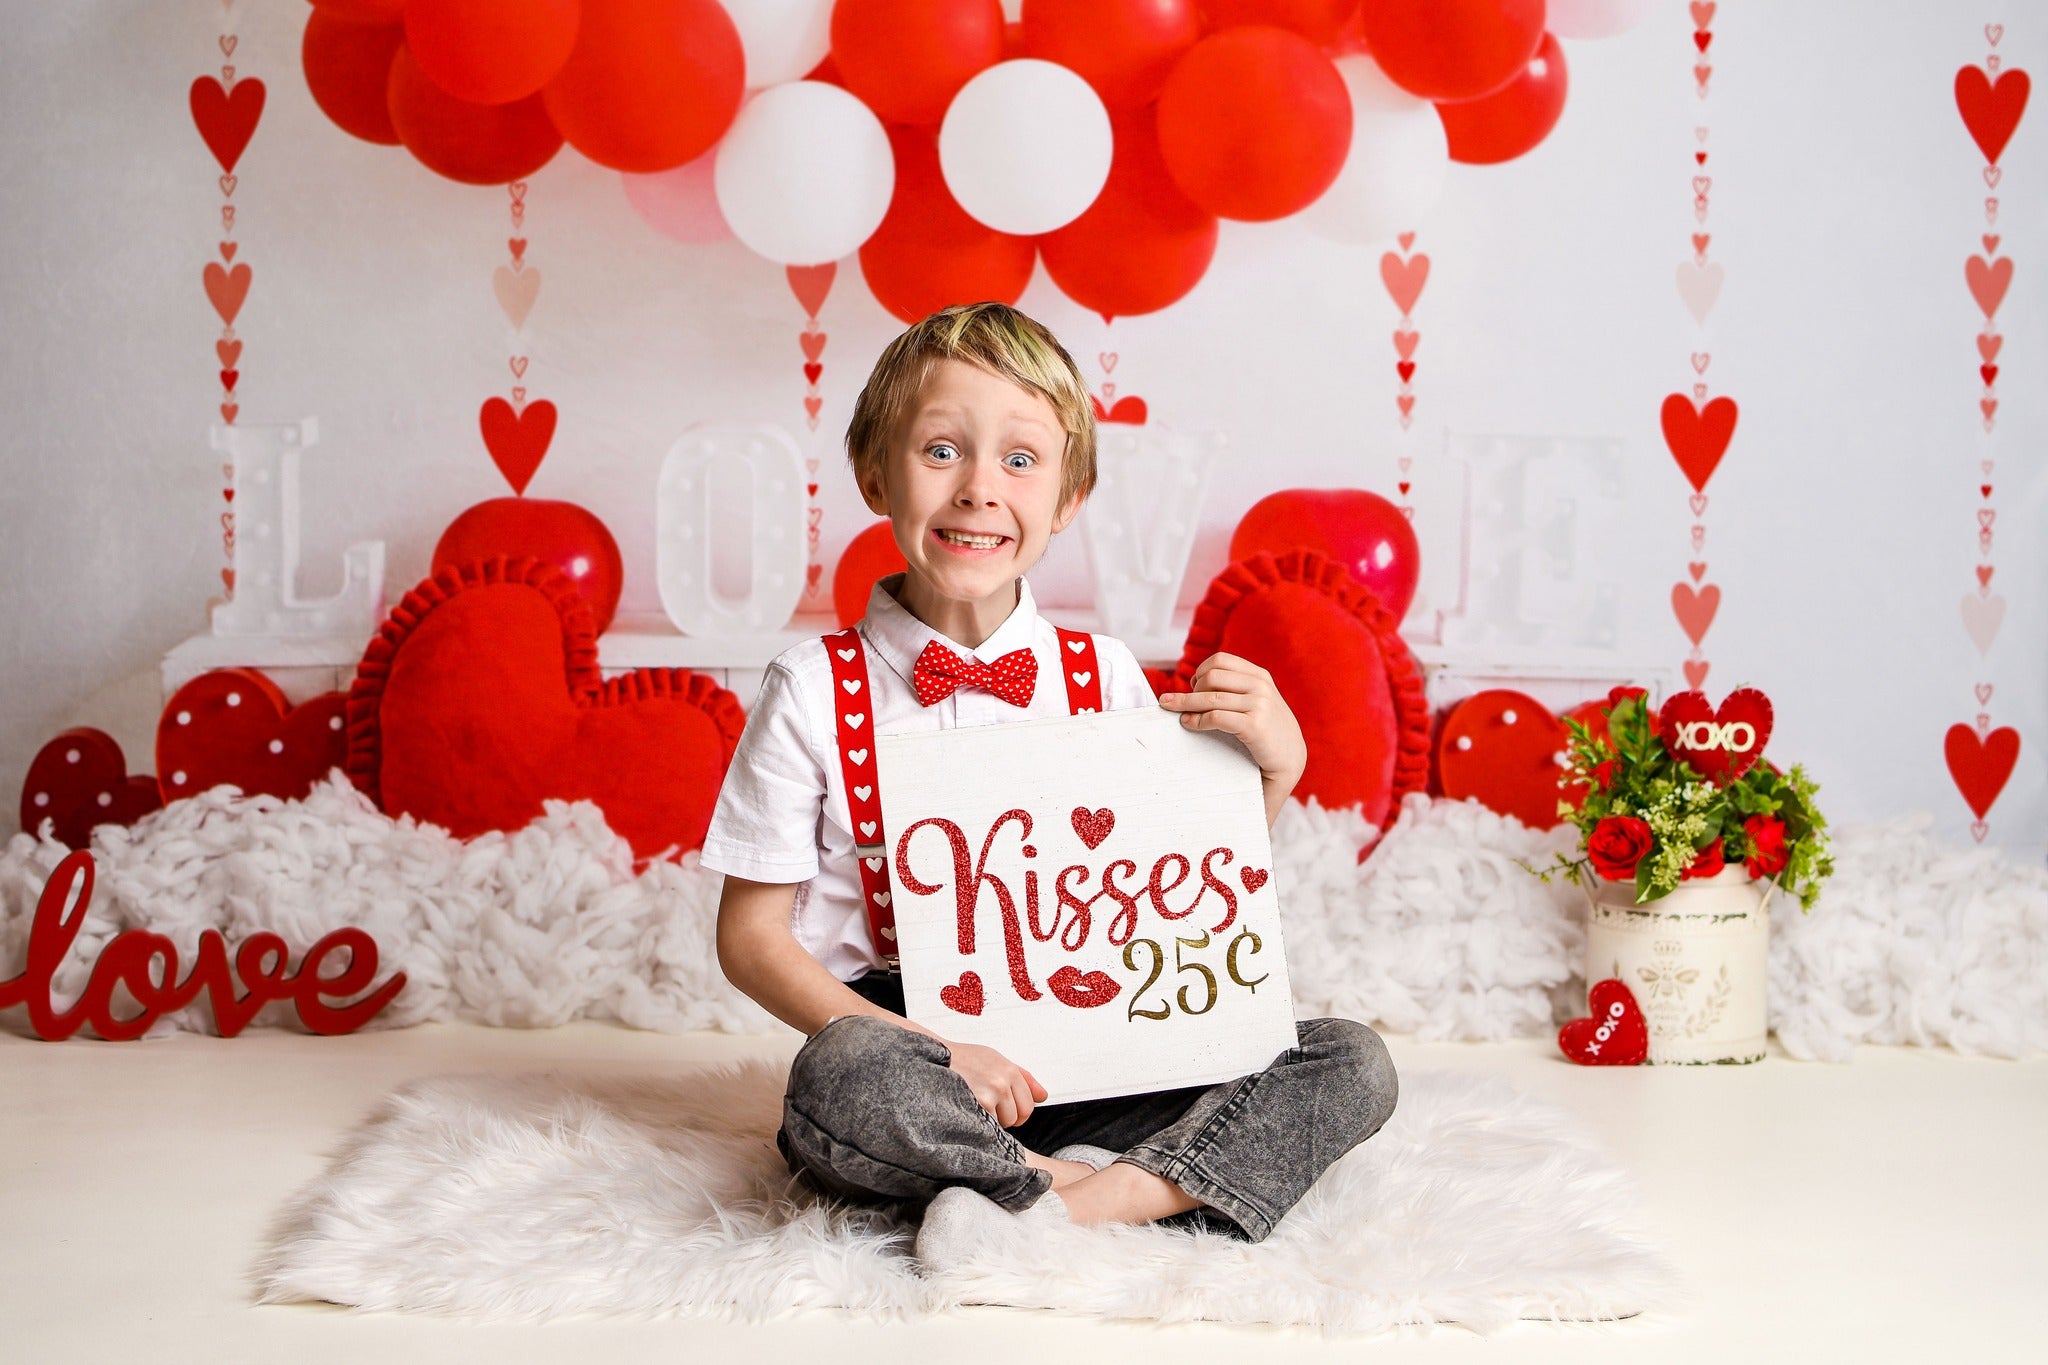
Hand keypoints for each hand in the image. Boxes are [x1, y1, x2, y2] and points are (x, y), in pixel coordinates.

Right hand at [946, 1040, 1047, 1127]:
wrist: (933, 1058)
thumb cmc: (963, 1060)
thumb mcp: (995, 1060)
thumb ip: (1023, 1078)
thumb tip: (1042, 1096)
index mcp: (1009, 1070)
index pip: (1029, 1105)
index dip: (1018, 1111)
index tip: (1006, 1109)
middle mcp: (1001, 1082)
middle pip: (1018, 1117)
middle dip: (1005, 1117)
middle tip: (988, 1106)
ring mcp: (988, 1096)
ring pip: (1001, 1124)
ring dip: (990, 1120)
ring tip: (975, 1104)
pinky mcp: (974, 1107)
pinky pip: (986, 1127)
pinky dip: (978, 1123)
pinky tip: (968, 1110)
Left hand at [1159, 651, 1306, 788]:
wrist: (1290, 758)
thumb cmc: (1268, 730)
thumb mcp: (1258, 700)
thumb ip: (1236, 688)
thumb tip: (1194, 684)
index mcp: (1259, 676)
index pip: (1220, 660)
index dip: (1200, 671)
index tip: (1192, 686)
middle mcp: (1260, 686)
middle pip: (1211, 677)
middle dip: (1192, 691)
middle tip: (1185, 705)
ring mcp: (1259, 705)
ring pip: (1210, 697)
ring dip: (1187, 706)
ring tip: (1177, 713)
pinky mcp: (1254, 726)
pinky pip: (1215, 717)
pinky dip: (1197, 720)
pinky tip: (1190, 724)